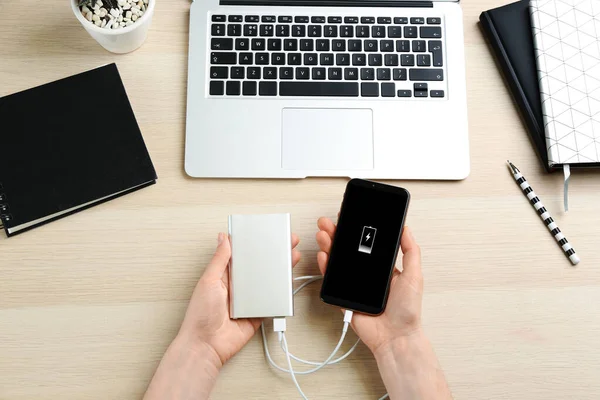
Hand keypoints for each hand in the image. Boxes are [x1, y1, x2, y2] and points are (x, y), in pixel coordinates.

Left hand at [178, 232, 300, 367]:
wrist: (206, 345)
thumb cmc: (200, 315)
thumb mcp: (208, 281)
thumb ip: (219, 259)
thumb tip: (223, 238)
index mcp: (225, 275)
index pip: (242, 254)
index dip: (254, 242)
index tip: (266, 232)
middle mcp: (238, 285)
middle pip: (259, 265)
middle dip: (273, 253)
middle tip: (287, 241)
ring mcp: (249, 299)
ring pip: (268, 281)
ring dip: (280, 270)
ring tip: (292, 257)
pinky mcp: (258, 312)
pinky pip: (272, 300)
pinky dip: (280, 293)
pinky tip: (287, 282)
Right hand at [316, 218, 422, 355]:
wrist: (396, 337)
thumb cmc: (408, 311)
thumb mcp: (415, 275)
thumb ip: (410, 252)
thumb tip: (406, 229)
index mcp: (382, 267)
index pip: (366, 243)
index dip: (355, 229)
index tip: (348, 216)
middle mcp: (366, 274)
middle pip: (347, 249)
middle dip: (336, 234)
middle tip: (329, 222)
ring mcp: (353, 285)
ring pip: (337, 261)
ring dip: (328, 245)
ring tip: (324, 234)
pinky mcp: (344, 297)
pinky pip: (332, 279)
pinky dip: (326, 266)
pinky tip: (325, 255)